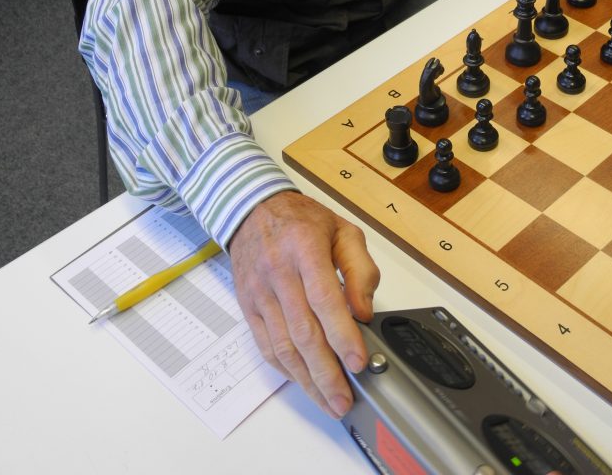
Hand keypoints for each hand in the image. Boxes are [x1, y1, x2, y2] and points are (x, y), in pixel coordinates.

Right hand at [228, 190, 379, 418]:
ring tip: (327, 401)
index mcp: (305, 248)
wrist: (252, 211)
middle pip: (303, 331)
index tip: (358, 362)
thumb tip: (364, 311)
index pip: (324, 299)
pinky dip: (285, 368)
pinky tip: (303, 381)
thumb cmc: (302, 221)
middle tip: (344, 399)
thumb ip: (360, 269)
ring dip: (306, 379)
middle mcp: (278, 272)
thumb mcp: (343, 230)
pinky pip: (265, 345)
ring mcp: (260, 292)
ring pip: (283, 345)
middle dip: (326, 372)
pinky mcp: (248, 305)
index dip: (341, 334)